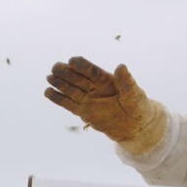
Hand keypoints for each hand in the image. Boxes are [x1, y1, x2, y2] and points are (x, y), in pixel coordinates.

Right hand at [45, 56, 166, 153]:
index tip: (72, 60)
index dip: (83, 65)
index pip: (92, 71)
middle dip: (67, 72)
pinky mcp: (83, 112)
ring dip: (60, 83)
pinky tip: (47, 92)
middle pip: (78, 78)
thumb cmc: (138, 107)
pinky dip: (58, 99)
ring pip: (71, 90)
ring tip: (49, 77)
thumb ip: (126, 82)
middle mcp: (95, 88)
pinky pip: (68, 104)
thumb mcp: (135, 94)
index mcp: (107, 80)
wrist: (135, 127)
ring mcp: (88, 99)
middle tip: (55, 66)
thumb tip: (120, 66)